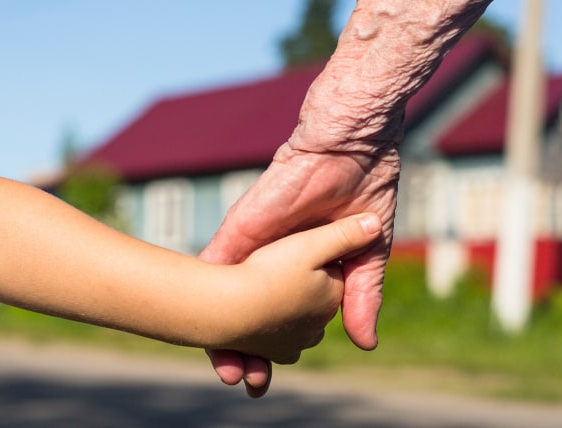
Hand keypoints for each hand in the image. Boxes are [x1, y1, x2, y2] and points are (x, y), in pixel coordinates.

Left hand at [200, 141, 399, 396]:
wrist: (350, 149)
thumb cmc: (363, 193)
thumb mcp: (367, 256)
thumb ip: (362, 298)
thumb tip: (366, 343)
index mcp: (302, 271)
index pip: (282, 318)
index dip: (274, 350)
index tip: (264, 378)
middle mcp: (272, 262)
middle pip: (247, 313)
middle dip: (242, 350)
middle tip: (239, 381)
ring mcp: (254, 247)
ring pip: (225, 294)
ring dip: (219, 331)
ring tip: (223, 370)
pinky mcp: (242, 229)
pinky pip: (215, 263)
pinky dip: (204, 292)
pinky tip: (194, 323)